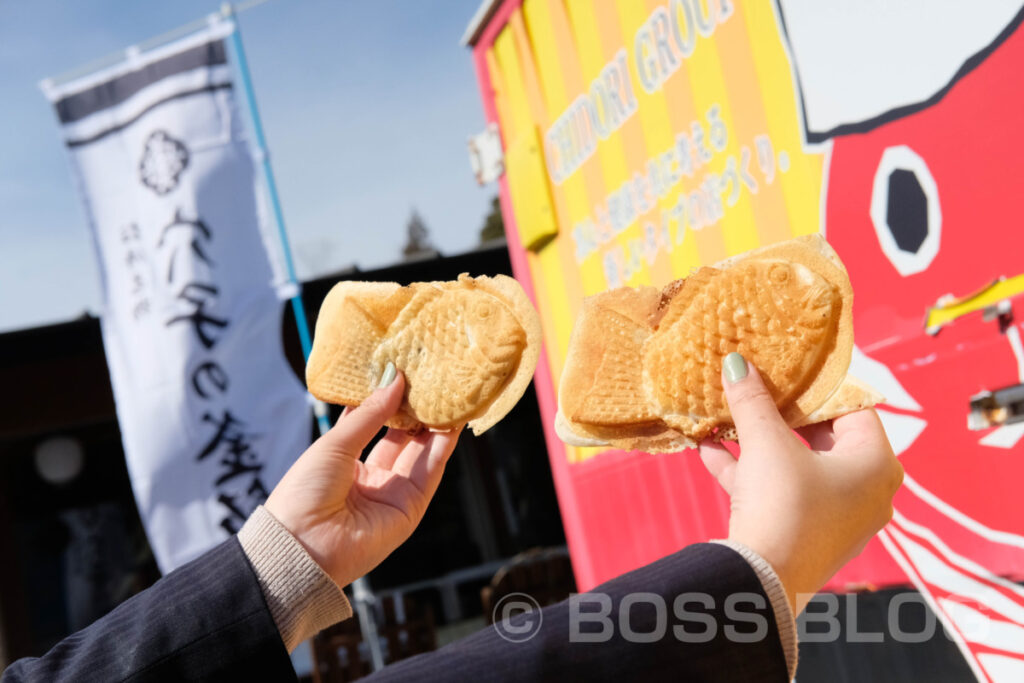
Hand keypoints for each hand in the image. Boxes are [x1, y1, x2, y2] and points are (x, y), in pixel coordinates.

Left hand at [266, 369, 461, 587]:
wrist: (301, 546)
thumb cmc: (304, 492)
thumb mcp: (335, 444)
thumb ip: (370, 413)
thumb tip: (395, 378)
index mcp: (347, 461)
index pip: (375, 422)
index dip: (389, 398)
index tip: (403, 369)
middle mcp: (373, 476)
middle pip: (403, 435)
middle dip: (417, 407)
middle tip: (431, 376)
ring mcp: (393, 491)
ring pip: (422, 450)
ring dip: (436, 422)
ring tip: (449, 390)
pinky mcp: (411, 507)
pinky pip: (431, 470)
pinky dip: (444, 445)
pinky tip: (454, 420)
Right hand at [698, 353, 902, 614]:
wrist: (763, 582)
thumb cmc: (783, 505)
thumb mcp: (766, 444)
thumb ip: (753, 400)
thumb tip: (735, 361)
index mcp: (876, 464)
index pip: (853, 407)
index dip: (816, 386)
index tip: (785, 369)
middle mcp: (867, 491)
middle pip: (823, 437)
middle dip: (780, 414)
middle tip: (754, 390)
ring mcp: (838, 517)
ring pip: (797, 466)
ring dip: (758, 442)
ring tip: (725, 418)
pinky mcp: (808, 535)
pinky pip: (783, 493)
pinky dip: (751, 472)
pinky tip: (711, 452)